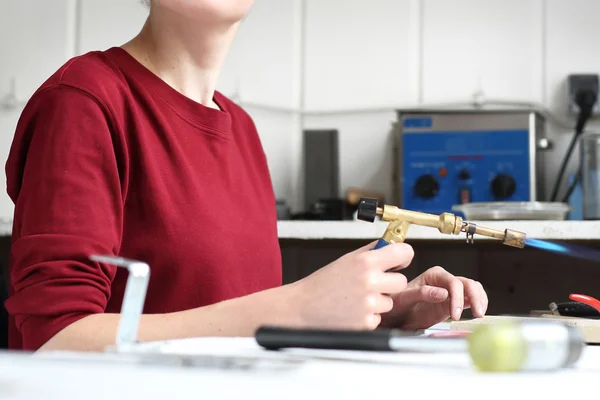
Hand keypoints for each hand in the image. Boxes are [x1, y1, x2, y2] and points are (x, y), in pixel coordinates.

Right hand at [289, 242, 414, 329]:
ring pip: (390, 301)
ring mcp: (369, 304)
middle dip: (390, 283)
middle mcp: (369, 281)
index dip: (403, 256)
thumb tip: (390, 243)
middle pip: (402, 281)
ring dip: (378, 301)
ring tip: (357, 299)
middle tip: (373, 284)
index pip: (403, 252)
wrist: (301, 307)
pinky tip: (353, 310)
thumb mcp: (345, 260)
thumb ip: (370, 251)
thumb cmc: (320, 284)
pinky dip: (369, 316)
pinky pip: (379, 317)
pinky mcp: (366, 323)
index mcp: (365, 262)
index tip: (400, 260)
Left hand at [381, 266, 488, 329]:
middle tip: (477, 312)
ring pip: (472, 289)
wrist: (394, 315)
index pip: (453, 282)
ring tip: (479, 313)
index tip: (454, 313)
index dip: (457, 297)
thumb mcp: (404, 298)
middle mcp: (444, 281)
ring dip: (479, 299)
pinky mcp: (452, 303)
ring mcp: (450, 292)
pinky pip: (470, 299)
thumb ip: (422, 293)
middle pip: (467, 284)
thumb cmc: (397, 303)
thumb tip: (442, 293)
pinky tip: (477, 313)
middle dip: (475, 297)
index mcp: (433, 275)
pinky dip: (477, 304)